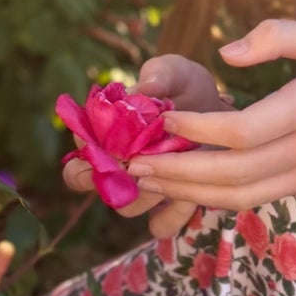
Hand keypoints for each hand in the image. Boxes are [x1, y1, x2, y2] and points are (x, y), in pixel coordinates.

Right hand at [62, 54, 228, 238]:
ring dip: (143, 193)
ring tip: (169, 171)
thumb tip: (141, 90)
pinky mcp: (171, 203)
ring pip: (125, 207)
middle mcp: (117, 164)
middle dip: (109, 176)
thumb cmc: (185, 86)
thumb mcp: (174, 72)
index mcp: (105, 135)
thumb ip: (158, 76)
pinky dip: (170, 215)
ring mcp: (142, 187)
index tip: (108, 138)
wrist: (218, 107)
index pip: (77, 153)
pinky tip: (188, 194)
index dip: (85, 151)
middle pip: (90, 186)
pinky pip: (160, 224)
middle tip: (135, 162)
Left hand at [125, 19, 295, 210]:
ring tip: (147, 181)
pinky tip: (184, 183)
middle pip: (234, 175)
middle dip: (179, 174)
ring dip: (188, 193)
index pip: (245, 132)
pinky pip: (254, 197)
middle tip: (134, 165)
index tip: (166, 120)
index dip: (199, 132)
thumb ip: (279, 35)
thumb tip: (225, 52)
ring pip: (240, 196)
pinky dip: (214, 195)